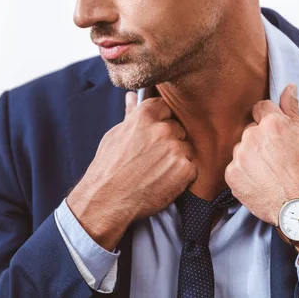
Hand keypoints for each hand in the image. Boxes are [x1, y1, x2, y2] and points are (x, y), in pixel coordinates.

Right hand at [68, 92, 196, 249]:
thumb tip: (132, 97)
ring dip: (177, 158)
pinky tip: (164, 182)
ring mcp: (175, 149)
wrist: (107, 200)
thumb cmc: (107, 168)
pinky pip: (191, 168)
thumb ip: (130, 115)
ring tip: (157, 171)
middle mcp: (162, 129)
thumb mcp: (115, 136)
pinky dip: (181, 176)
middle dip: (170, 140)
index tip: (154, 132)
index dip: (161, 120)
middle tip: (153, 157)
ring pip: (186, 148)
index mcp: (144, 116)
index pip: (165, 107)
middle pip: (178, 128)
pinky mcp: (184, 170)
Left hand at [224, 84, 298, 225]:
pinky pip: (234, 168)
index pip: (260, 108)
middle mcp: (252, 136)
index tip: (274, 133)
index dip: (268, 120)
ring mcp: (239, 156)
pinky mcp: (231, 174)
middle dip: (260, 141)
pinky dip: (244, 174)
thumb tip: (289, 88)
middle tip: (274, 158)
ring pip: (242, 150)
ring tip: (267, 172)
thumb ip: (291, 109)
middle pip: (250, 131)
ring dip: (250, 157)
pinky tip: (259, 182)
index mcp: (271, 123)